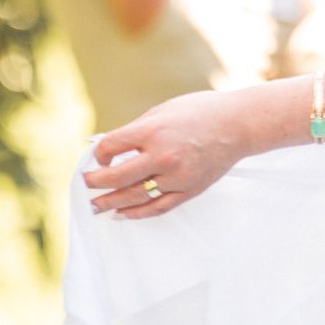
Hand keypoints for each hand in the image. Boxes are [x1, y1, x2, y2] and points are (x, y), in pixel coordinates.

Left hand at [82, 89, 251, 219]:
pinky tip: (123, 214)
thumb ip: (136, 130)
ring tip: (95, 207)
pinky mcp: (189, 190)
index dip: (99, 154)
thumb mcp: (163, 110)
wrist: (238, 125)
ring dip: (110, 203)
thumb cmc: (201, 112)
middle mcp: (163, 156)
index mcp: (153, 130)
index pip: (111, 148)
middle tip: (86, 185)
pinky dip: (137, 213)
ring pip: (135, 197)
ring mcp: (177, 176)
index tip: (98, 157)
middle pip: (117, 177)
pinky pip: (158, 207)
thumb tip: (109, 147)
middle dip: (95, 183)